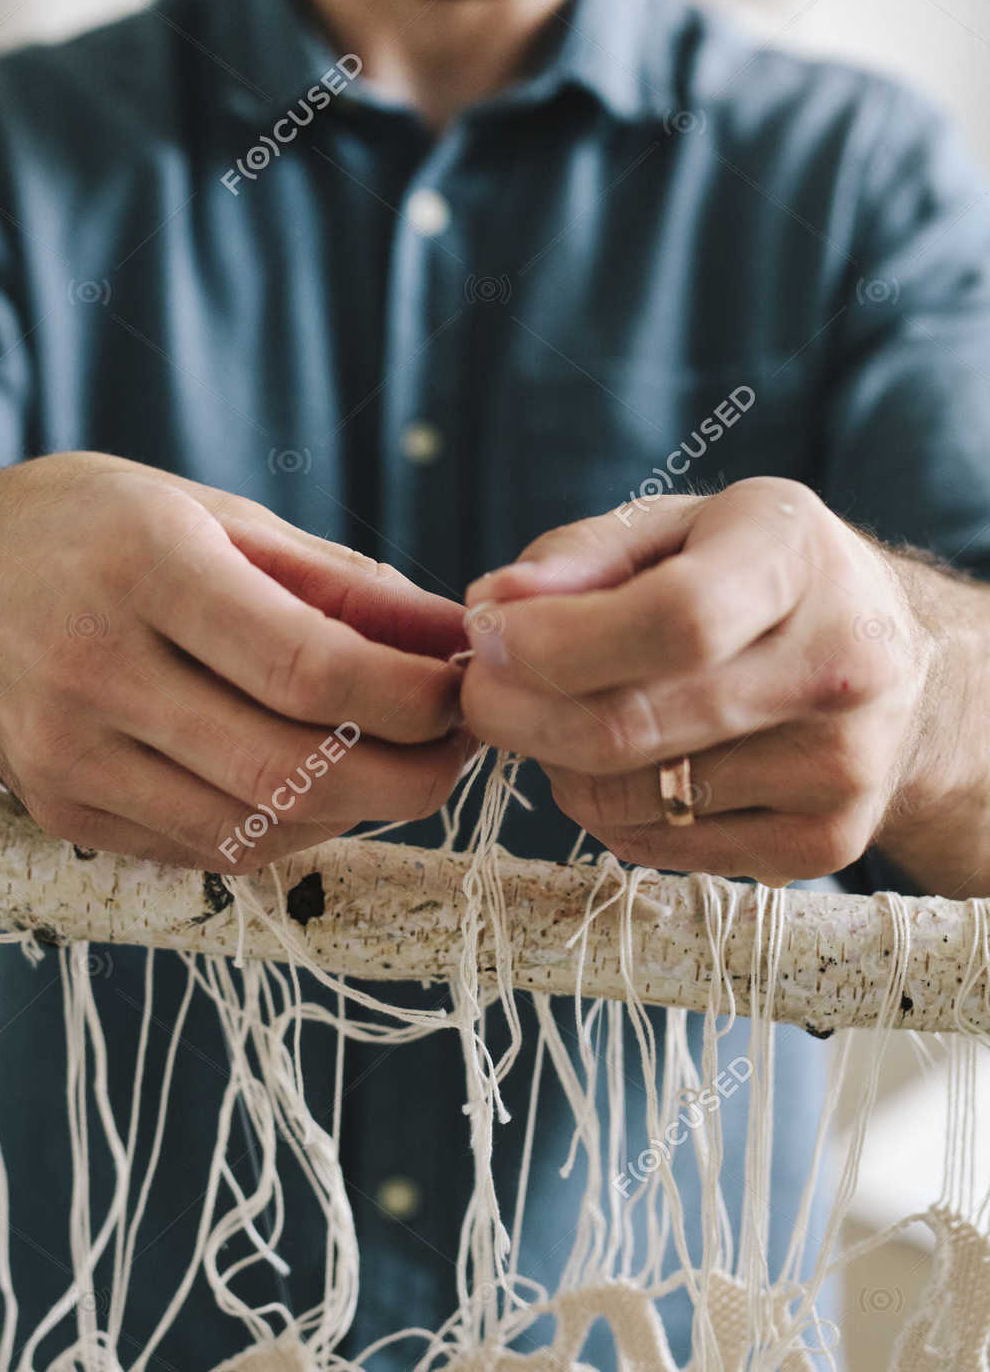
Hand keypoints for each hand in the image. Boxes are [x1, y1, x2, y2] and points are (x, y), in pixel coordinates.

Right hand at [0, 452, 467, 869]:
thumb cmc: (93, 531)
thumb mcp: (213, 513)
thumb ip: (337, 582)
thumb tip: (450, 637)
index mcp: (143, 567)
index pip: (307, 666)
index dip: (411, 697)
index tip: (465, 691)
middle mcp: (95, 668)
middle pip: (289, 768)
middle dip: (407, 775)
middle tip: (458, 748)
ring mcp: (71, 754)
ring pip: (255, 827)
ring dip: (356, 810)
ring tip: (399, 763)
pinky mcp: (64, 811)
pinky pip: (209, 848)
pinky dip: (288, 828)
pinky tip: (319, 787)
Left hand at [460, 479, 934, 884]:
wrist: (892, 660)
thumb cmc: (755, 576)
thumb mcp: (677, 526)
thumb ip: (579, 555)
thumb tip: (494, 602)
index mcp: (797, 559)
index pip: (675, 620)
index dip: (558, 642)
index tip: (488, 638)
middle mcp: (839, 667)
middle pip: (634, 725)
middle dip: (520, 713)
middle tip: (479, 692)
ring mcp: (839, 768)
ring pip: (628, 797)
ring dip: (557, 763)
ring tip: (568, 716)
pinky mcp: (826, 846)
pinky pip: (656, 844)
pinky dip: (608, 809)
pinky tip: (628, 762)